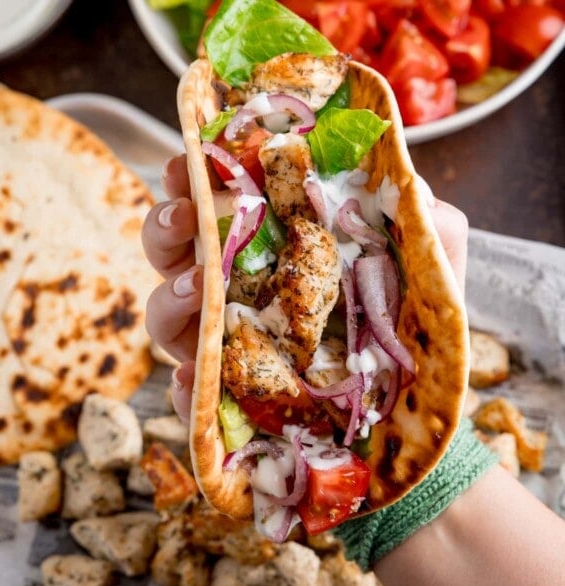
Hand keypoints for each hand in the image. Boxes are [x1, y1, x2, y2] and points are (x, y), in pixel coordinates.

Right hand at [142, 156, 468, 422]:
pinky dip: (182, 386)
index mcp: (275, 252)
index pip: (223, 207)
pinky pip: (187, 392)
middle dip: (166, 225)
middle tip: (186, 214)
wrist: (408, 415)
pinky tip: (196, 378)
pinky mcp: (227, 396)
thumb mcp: (431, 273)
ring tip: (200, 287)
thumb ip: (432, 227)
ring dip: (170, 296)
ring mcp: (228, 344)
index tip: (189, 158)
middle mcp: (240, 291)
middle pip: (177, 252)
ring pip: (167, 314)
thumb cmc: (412, 334)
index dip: (196, 178)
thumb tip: (414, 187)